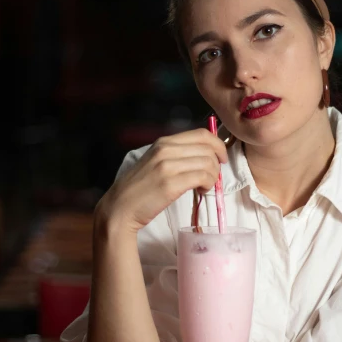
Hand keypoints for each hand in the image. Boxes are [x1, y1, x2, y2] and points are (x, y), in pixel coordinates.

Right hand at [97, 128, 228, 231]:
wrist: (120, 207)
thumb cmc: (140, 188)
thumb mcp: (156, 161)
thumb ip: (177, 154)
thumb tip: (206, 155)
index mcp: (164, 142)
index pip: (202, 134)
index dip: (218, 145)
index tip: (220, 158)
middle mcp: (166, 149)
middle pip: (208, 148)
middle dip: (217, 163)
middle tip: (211, 177)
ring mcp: (167, 166)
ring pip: (208, 163)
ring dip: (213, 176)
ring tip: (204, 186)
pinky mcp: (170, 184)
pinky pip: (203, 177)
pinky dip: (208, 184)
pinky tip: (201, 191)